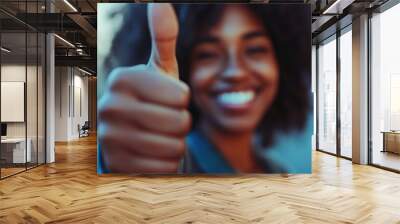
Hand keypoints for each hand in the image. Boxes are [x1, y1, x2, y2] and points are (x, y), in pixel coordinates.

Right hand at [98, 4, 190, 172]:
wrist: (131, 131)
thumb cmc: (152, 97)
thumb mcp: (159, 68)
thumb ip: (163, 37)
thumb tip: (160, 4)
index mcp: (122, 79)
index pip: (181, 96)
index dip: (182, 99)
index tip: (167, 97)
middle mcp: (110, 107)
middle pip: (179, 123)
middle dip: (181, 123)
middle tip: (165, 118)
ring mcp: (110, 138)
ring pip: (174, 147)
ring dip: (175, 143)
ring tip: (160, 133)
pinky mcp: (117, 164)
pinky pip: (164, 167)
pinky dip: (167, 162)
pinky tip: (154, 151)